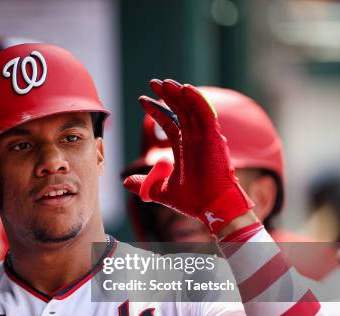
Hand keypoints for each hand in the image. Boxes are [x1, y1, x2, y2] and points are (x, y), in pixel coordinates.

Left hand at [123, 79, 253, 233]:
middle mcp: (195, 139)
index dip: (156, 111)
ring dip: (178, 94)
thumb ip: (144, 184)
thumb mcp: (160, 191)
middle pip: (180, 111)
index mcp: (185, 148)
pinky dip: (197, 100)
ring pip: (191, 108)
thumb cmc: (193, 201)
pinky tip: (185, 88)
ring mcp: (205, 137)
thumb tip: (125, 181)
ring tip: (164, 82)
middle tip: (152, 83)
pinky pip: (205, 114)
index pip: (169, 123)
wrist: (211, 209)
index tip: (142, 100)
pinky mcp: (214, 138)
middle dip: (166, 96)